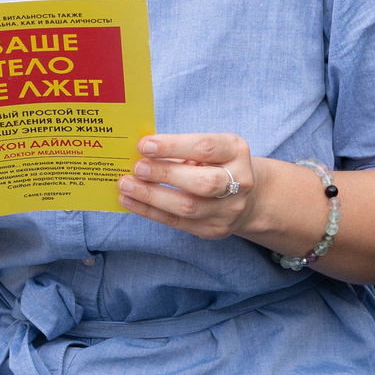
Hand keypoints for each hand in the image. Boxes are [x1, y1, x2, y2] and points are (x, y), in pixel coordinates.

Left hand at [119, 133, 261, 239]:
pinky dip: (150, 211)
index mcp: (236, 152)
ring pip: (188, 207)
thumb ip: (181, 149)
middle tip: (137, 168)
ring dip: (152, 196)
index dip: (173, 146)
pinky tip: (131, 201)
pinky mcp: (214, 230)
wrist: (248, 198)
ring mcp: (229, 210)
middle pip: (203, 182)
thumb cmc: (217, 165)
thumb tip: (140, 152)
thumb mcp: (209, 149)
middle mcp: (239, 182)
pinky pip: (177, 222)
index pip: (206, 148)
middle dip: (165, 174)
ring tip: (126, 185)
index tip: (144, 145)